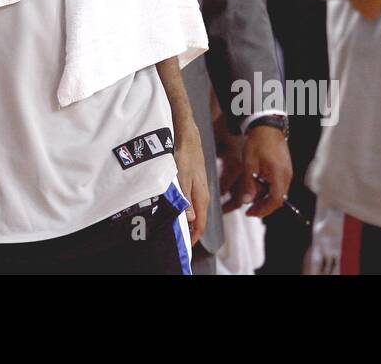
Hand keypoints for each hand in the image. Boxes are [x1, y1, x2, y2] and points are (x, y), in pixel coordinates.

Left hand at [171, 127, 209, 245]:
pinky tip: (178, 208)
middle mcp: (203, 194)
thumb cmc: (184, 153)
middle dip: (191, 231)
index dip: (194, 236)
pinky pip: (192, 200)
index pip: (201, 223)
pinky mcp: (194, 181)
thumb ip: (186, 198)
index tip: (186, 246)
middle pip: (199, 218)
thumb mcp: (182, 177)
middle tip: (178, 239)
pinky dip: (186, 208)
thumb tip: (191, 219)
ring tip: (177, 227)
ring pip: (195, 209)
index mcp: (202, 196)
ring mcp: (199, 187)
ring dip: (188, 220)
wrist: (187, 134)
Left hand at [243, 124, 292, 217]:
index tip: (250, 213)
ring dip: (265, 197)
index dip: (263, 210)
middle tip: (248, 208)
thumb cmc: (258, 142)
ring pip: (278, 193)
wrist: (267, 126)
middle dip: (263, 206)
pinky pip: (278, 185)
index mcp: (279, 175)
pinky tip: (257, 185)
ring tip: (250, 194)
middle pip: (278, 199)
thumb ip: (248, 184)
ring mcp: (288, 173)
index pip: (276, 201)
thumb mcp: (249, 164)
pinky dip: (268, 189)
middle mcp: (287, 176)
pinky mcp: (285, 169)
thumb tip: (246, 201)